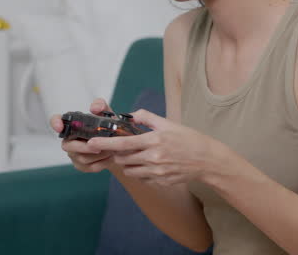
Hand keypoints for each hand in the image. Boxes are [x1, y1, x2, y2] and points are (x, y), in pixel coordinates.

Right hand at [49, 98, 116, 172]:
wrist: (117, 144)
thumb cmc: (107, 127)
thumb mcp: (107, 114)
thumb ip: (101, 106)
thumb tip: (95, 107)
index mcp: (72, 125)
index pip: (56, 121)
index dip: (55, 123)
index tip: (59, 127)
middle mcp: (69, 140)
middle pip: (69, 146)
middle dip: (85, 147)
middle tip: (99, 147)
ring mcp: (74, 154)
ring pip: (82, 158)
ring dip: (98, 155)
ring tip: (111, 150)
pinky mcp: (81, 165)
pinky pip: (90, 166)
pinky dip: (102, 162)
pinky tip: (111, 157)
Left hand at [86, 109, 220, 186]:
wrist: (207, 160)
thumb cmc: (188, 139)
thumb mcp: (169, 123)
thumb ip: (147, 118)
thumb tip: (130, 115)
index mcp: (154, 140)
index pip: (123, 143)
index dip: (104, 143)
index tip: (91, 143)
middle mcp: (153, 158)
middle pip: (123, 158)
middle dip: (118, 153)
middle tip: (121, 147)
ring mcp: (157, 173)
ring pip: (130, 170)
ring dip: (128, 163)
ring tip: (137, 155)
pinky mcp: (160, 182)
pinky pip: (141, 178)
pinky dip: (140, 171)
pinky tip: (148, 164)